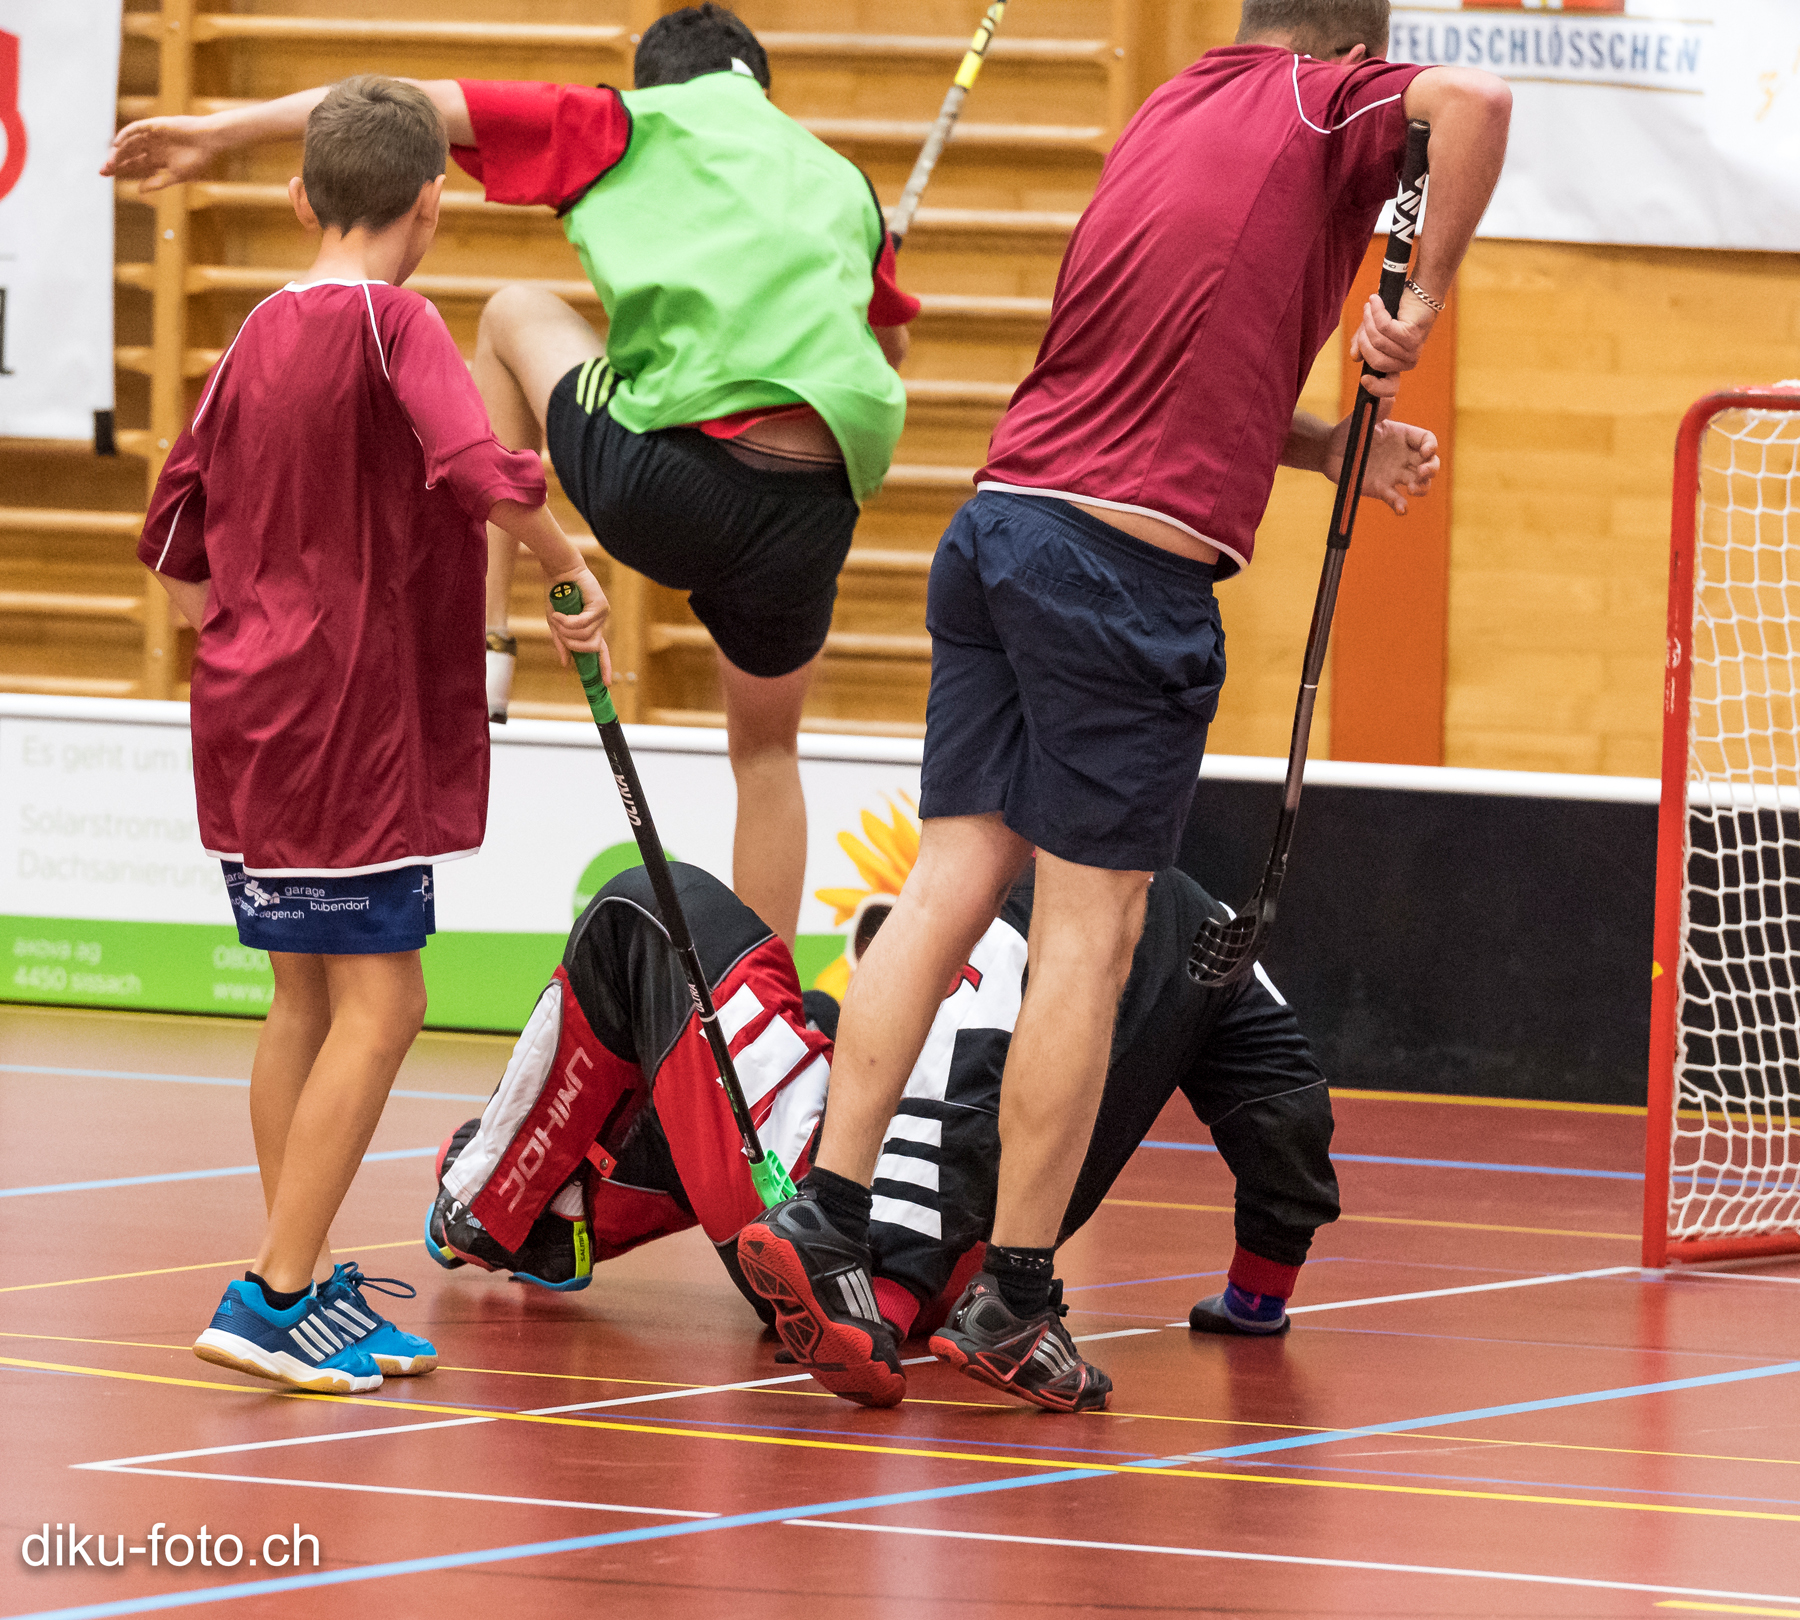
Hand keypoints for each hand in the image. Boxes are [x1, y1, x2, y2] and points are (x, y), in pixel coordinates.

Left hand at [102, 116, 223, 192]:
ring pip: (129, 143)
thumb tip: (138, 190)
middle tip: (102, 171)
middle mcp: (152, 147)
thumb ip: (158, 182)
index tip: (106, 176)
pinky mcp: (154, 125)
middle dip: (115, 162)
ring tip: (109, 162)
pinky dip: (125, 135)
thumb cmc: (198, 159)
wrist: (209, 141)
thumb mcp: (176, 176)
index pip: (134, 164)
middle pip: (128, 154)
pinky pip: (135, 129)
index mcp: (158, 159)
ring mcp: (152, 135)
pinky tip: (116, 144)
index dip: (120, 170)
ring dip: (118, 152)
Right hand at [544, 566, 612, 681]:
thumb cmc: (557, 596)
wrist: (559, 572)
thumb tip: (566, 664)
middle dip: (572, 644)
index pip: (602, 653)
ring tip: (557, 617)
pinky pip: (583, 624)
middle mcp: (599, 624)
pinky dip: (568, 622)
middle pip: (591, 648)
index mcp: (591, 629)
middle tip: (559, 631)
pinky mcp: (601, 606)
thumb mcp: (556, 623)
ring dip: (566, 631)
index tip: (607, 684)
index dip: (605, 668)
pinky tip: (559, 614)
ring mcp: (602, 615)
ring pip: (585, 637)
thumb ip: (561, 642)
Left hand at [1325, 416, 1439, 515]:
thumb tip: (1388, 398)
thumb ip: (1379, 411)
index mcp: (1404, 437)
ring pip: (1420, 484)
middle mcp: (1405, 457)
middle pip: (1430, 464)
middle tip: (1421, 473)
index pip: (1427, 441)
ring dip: (1422, 488)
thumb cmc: (1350, 430)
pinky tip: (1401, 509)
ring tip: (1412, 489)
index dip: (1431, 447)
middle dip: (1431, 469)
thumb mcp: (1365, 418)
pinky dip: (1401, 506)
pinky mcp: (1383, 490)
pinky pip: (1396, 500)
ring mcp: (1395, 474)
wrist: (1330, 450)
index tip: (1425, 452)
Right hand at [1349, 289, 1436, 399]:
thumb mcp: (1373, 332)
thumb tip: (1355, 357)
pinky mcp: (1412, 335)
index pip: (1389, 387)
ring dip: (1369, 321)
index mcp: (1399, 365)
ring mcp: (1412, 350)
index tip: (1364, 379)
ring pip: (1378, 342)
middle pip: (1375, 360)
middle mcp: (1408, 361)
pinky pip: (1384, 327)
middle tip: (1363, 319)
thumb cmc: (1397, 313)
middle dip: (1364, 339)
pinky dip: (1376, 312)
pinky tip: (1374, 301)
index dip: (1376, 387)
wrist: (1421, 294)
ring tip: (1369, 306)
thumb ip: (1362, 344)